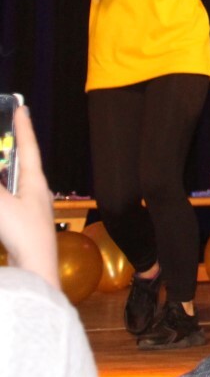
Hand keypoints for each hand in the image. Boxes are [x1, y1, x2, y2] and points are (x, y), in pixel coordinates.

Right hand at [0, 106, 61, 287]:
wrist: (37, 267)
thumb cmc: (22, 233)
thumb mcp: (0, 204)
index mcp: (35, 181)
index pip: (28, 147)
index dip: (24, 128)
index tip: (22, 108)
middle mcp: (37, 191)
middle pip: (24, 163)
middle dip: (16, 146)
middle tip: (13, 128)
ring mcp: (33, 208)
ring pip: (18, 181)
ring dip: (8, 169)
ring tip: (4, 157)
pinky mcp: (25, 223)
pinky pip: (11, 199)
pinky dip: (4, 191)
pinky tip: (3, 192)